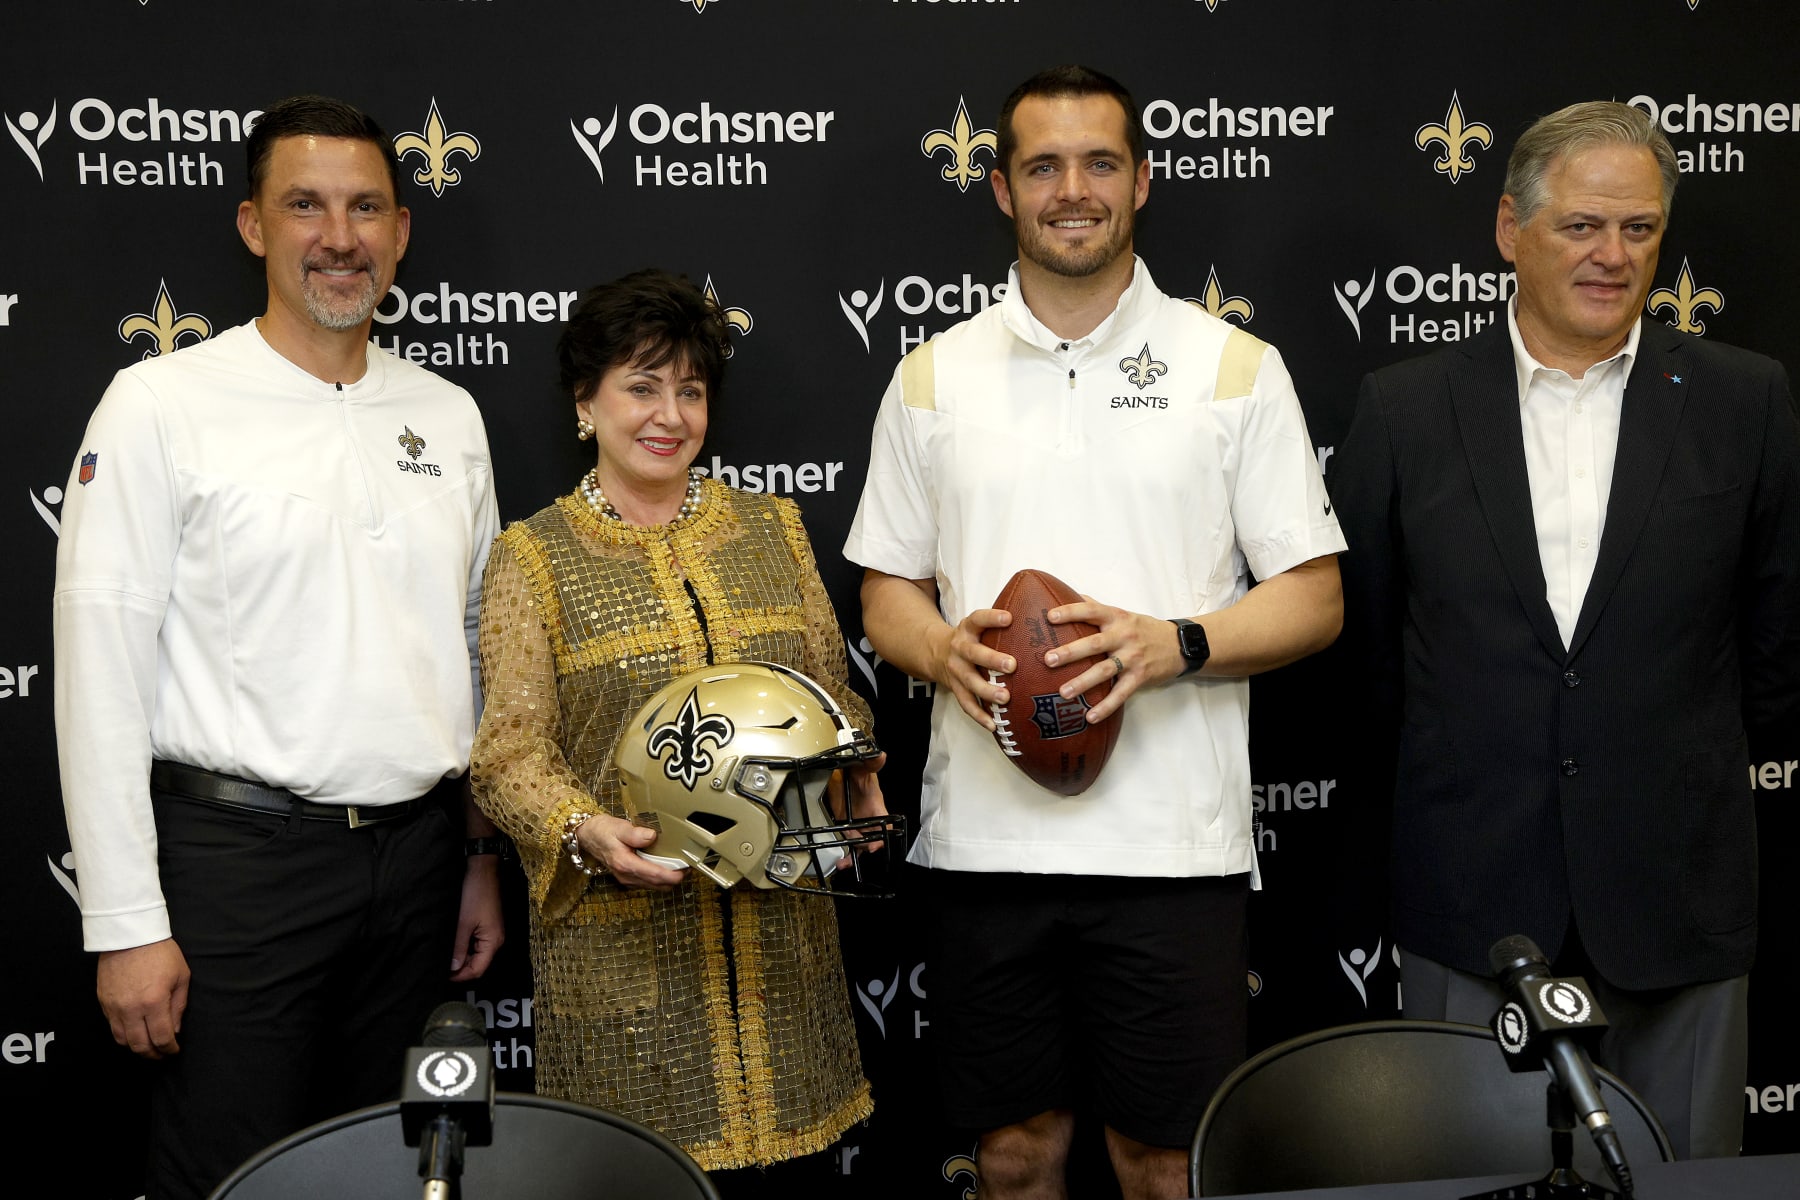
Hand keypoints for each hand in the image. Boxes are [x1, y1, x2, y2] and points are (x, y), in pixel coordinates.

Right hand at [97, 939, 189, 1059]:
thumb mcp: (181, 976)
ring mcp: (114, 1007)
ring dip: (136, 1048)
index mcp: (154, 1002)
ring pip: (123, 1040)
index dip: (169, 1049)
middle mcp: (131, 1009)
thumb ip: (178, 1006)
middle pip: (140, 1045)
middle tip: (162, 1055)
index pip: (161, 1038)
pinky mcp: (103, 1002)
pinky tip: (134, 1032)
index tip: (174, 1051)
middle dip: (153, 1054)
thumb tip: (174, 1030)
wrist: (130, 935)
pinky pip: (112, 1027)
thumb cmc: (160, 953)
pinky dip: (124, 1035)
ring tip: (148, 1047)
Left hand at [449, 855, 503, 980]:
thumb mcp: (463, 923)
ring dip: (461, 958)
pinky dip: (464, 949)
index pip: (478, 970)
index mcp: (493, 942)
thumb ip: (458, 947)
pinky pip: (476, 945)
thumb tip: (452, 969)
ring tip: (444, 958)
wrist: (482, 871)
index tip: (442, 976)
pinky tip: (452, 946)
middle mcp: (495, 941)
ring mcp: (492, 934)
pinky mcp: (487, 927)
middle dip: (460, 969)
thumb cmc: (474, 895)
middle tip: (439, 968)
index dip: (460, 976)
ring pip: (476, 955)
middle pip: (478, 964)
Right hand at [576, 813, 687, 889]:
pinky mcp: (629, 877)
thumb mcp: (618, 827)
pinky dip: (659, 877)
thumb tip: (651, 837)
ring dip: (668, 878)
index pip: (655, 876)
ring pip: (654, 885)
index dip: (673, 875)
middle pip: (658, 885)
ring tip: (679, 863)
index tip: (686, 869)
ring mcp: (628, 878)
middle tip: (687, 864)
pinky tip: (664, 864)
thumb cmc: (603, 831)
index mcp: (626, 865)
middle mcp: (627, 876)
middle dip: (675, 878)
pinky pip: (649, 882)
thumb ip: (635, 834)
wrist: (588, 836)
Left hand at [828, 753, 890, 858]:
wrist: (840, 777)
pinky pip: (847, 845)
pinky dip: (845, 855)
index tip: (876, 840)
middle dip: (866, 846)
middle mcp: (869, 820)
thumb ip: (870, 764)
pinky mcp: (844, 829)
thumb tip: (880, 756)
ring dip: (854, 855)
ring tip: (845, 862)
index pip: (885, 823)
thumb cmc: (857, 774)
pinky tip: (840, 862)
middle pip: (873, 839)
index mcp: (877, 808)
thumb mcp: (862, 769)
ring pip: (860, 846)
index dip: (883, 834)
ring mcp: (857, 826)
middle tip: (859, 847)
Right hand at [930, 608, 1016, 729]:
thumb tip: (1043, 619)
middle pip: (973, 653)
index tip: (1009, 618)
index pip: (978, 619)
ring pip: (970, 681)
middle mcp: (959, 648)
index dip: (992, 618)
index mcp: (968, 628)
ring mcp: (956, 669)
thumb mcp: (979, 625)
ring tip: (1006, 698)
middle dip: (992, 659)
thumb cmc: (972, 638)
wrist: (936, 652)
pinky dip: (979, 715)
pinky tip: (993, 725)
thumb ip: (1000, 623)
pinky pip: (966, 703)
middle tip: (1012, 665)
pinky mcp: (955, 688)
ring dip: (987, 691)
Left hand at [1042, 597, 1186, 722]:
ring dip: (1083, 682)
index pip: (1092, 610)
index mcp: (1117, 617)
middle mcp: (1124, 636)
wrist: (1179, 644)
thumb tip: (1067, 595)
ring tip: (1063, 692)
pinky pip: (1121, 693)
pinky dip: (1106, 706)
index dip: (1071, 612)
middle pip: (1095, 643)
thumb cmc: (1143, 629)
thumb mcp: (1123, 613)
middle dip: (1071, 651)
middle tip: (1049, 659)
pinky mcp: (1141, 677)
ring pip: (1106, 670)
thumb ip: (1096, 607)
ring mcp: (1133, 657)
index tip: (1050, 617)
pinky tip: (1090, 716)